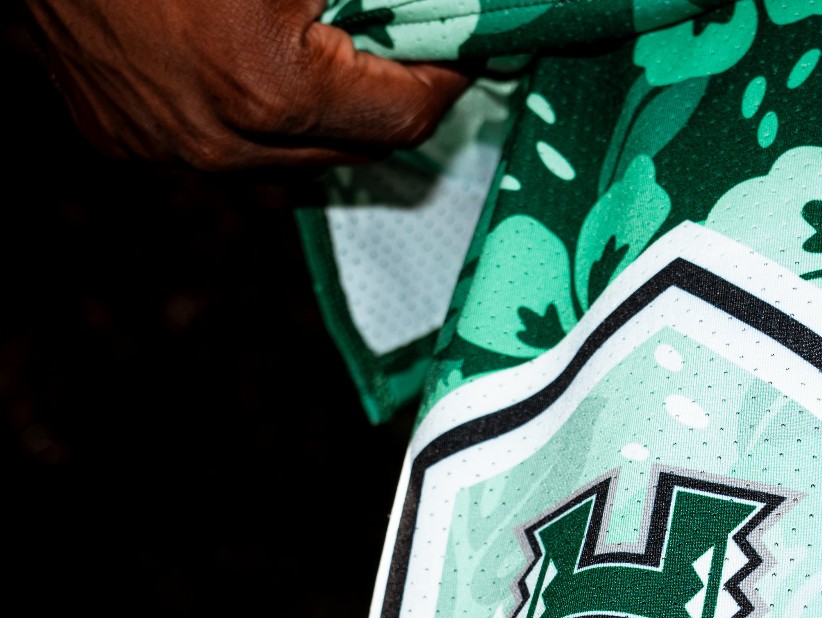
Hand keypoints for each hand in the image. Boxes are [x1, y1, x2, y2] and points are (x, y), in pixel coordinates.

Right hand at [26, 0, 470, 168]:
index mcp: (272, 90)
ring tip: (329, 55)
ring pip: (282, 157)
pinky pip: (212, 142)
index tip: (464, 49)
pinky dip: (242, 111)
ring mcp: (162, 146)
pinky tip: (243, 58)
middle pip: (350, 149)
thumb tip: (452, 8)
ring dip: (318, 114)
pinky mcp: (116, 134)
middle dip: (387, 101)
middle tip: (408, 50)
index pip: (404, 115)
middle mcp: (218, 141)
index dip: (445, 76)